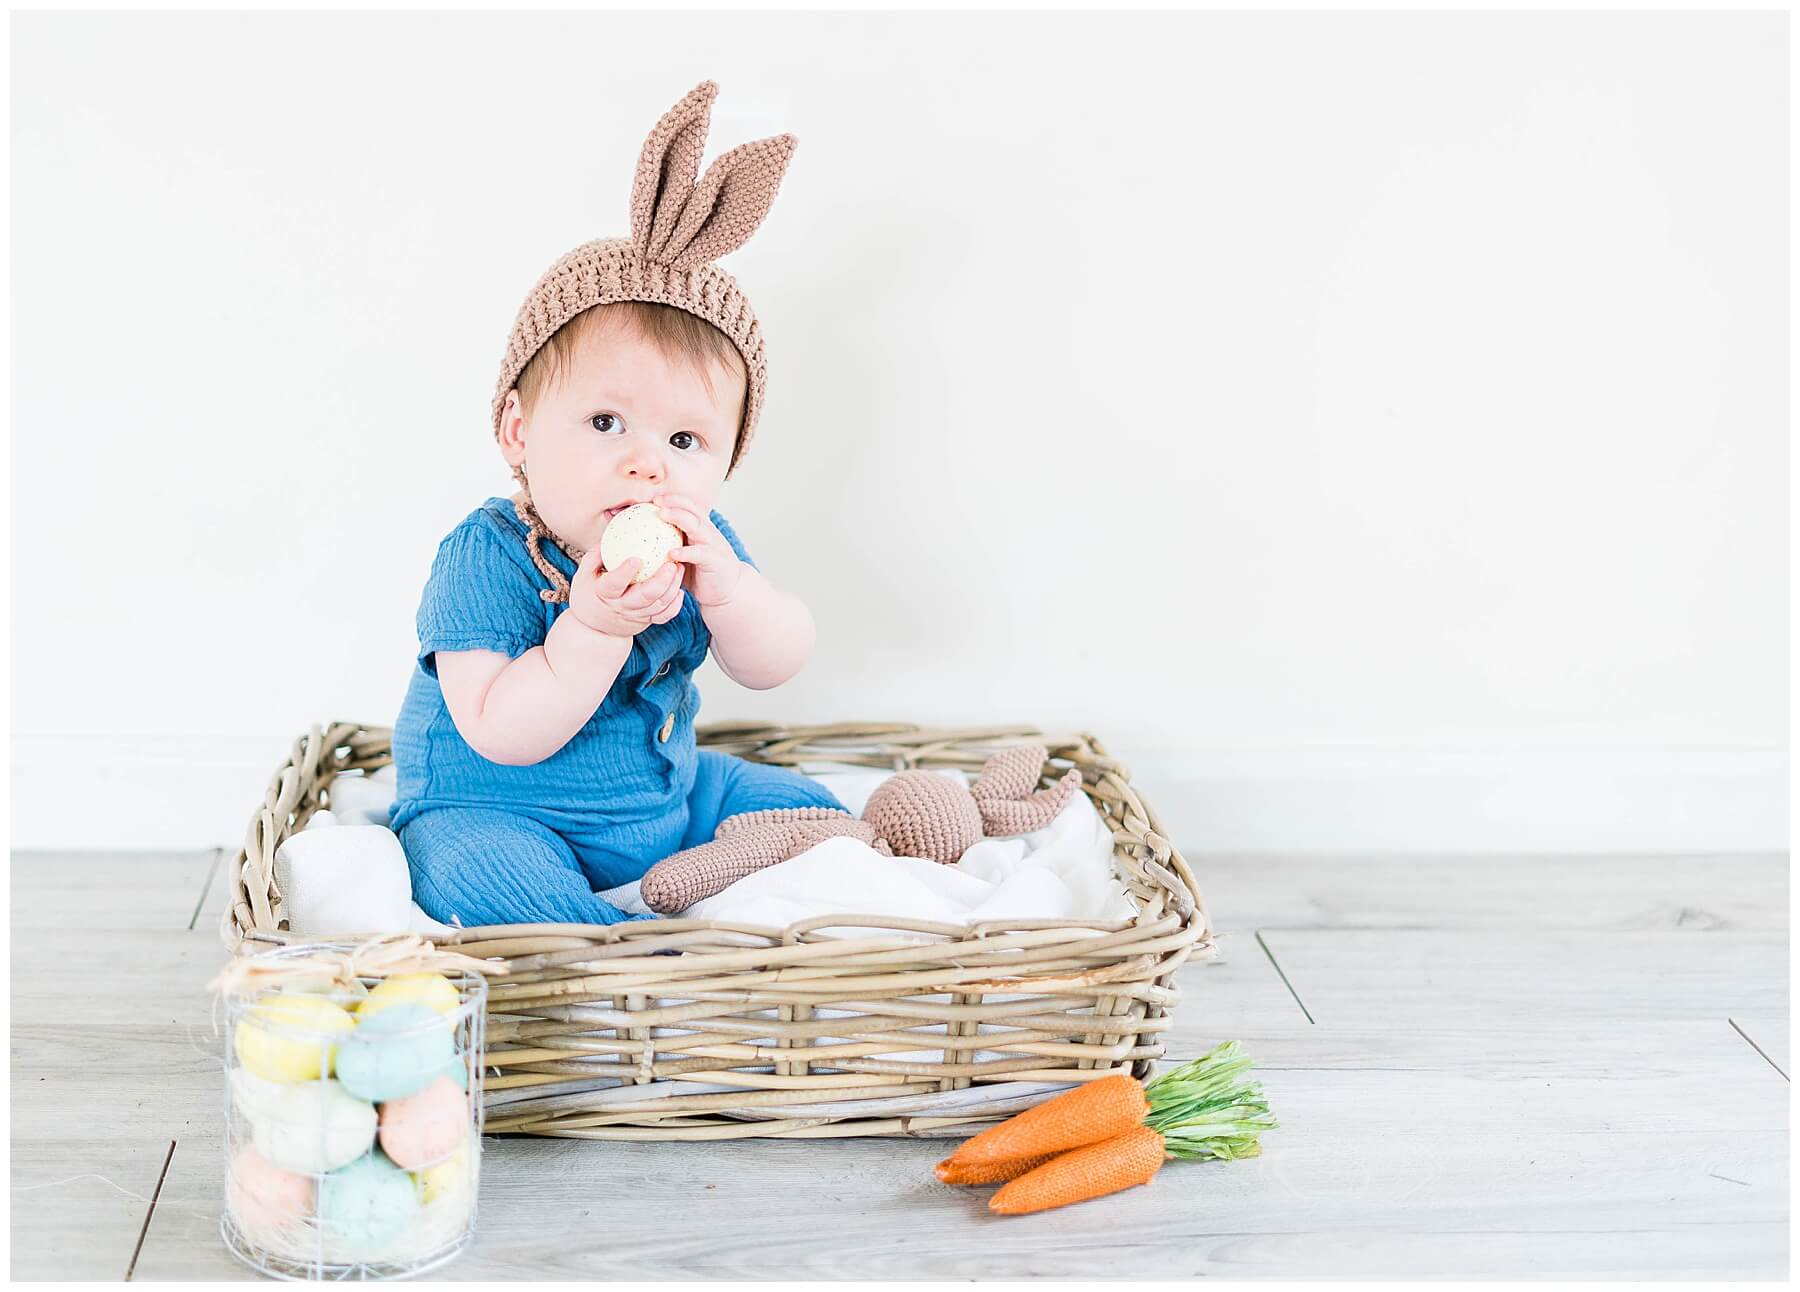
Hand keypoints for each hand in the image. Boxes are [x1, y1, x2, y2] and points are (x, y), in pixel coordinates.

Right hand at [566, 543, 684, 638]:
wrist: (593, 626)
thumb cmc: (588, 592)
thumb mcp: (584, 573)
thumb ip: (596, 554)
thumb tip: (611, 531)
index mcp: (604, 593)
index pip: (614, 584)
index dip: (624, 572)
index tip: (636, 558)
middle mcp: (621, 607)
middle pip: (644, 597)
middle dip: (660, 581)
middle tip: (671, 564)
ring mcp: (635, 616)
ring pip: (658, 606)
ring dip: (672, 588)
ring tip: (680, 568)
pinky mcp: (646, 621)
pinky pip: (664, 616)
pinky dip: (674, 605)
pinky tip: (681, 590)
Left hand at [655, 494, 746, 607]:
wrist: (729, 591)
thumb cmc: (701, 574)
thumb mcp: (684, 556)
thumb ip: (669, 545)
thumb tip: (639, 541)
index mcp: (700, 529)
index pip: (687, 507)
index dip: (672, 499)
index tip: (652, 498)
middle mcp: (708, 533)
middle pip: (692, 510)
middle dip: (674, 502)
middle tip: (656, 501)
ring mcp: (713, 545)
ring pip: (697, 526)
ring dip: (679, 518)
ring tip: (662, 515)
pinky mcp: (715, 561)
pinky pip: (700, 553)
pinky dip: (686, 551)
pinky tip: (671, 553)